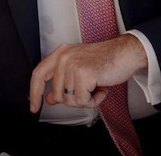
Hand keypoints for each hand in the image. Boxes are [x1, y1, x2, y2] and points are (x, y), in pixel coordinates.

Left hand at [28, 34, 146, 112]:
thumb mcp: (79, 68)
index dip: (34, 92)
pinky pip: (82, 100)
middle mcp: (64, 57)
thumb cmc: (106, 60)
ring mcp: (73, 65)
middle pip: (57, 95)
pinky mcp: (84, 74)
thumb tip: (50, 99)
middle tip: (89, 91)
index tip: (34, 107)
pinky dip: (94, 101)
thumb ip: (63, 82)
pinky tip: (102, 89)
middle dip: (74, 99)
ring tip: (97, 88)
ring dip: (86, 100)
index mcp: (61, 54)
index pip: (38, 74)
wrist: (126, 53)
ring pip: (70, 100)